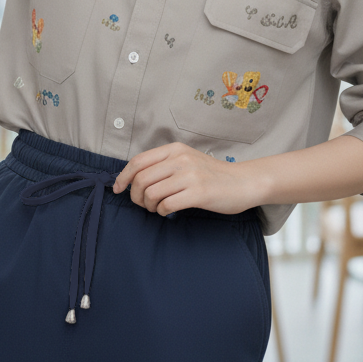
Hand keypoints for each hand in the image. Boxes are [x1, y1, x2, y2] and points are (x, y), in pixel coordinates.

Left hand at [112, 142, 258, 216]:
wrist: (244, 182)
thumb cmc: (213, 175)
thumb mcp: (187, 160)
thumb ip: (164, 164)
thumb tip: (134, 178)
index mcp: (175, 149)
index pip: (138, 161)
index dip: (123, 177)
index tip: (118, 189)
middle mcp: (181, 159)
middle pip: (140, 179)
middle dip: (135, 196)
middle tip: (143, 204)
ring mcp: (190, 175)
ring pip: (151, 193)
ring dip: (149, 206)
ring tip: (158, 208)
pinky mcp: (198, 193)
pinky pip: (167, 205)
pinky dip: (163, 212)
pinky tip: (169, 211)